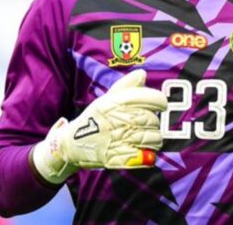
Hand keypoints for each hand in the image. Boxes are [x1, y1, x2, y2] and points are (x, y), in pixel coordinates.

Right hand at [32, 69, 167, 182]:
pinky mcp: (120, 158)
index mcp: (117, 102)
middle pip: (153, 120)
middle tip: (146, 125)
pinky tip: (141, 152)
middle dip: (153, 123)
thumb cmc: (94, 119)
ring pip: (154, 139)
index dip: (160, 101)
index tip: (160, 105)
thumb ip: (126, 86)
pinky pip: (147, 157)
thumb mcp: (106, 99)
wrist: (72, 144)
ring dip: (153, 140)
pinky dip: (147, 156)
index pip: (152, 98)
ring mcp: (120, 139)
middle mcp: (120, 119)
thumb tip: (142, 74)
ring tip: (143, 138)